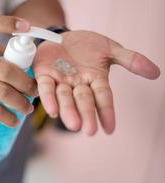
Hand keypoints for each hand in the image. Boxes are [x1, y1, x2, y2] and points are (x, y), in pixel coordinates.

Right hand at [0, 14, 36, 126]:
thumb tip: (28, 62)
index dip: (8, 23)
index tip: (26, 27)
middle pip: (7, 71)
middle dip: (26, 84)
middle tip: (35, 91)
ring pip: (3, 92)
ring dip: (21, 103)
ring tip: (28, 108)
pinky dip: (7, 117)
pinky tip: (14, 120)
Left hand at [34, 30, 159, 134]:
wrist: (62, 35)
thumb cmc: (87, 45)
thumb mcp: (110, 49)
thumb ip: (129, 59)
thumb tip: (155, 73)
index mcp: (95, 79)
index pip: (103, 98)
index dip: (106, 112)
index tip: (109, 129)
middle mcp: (77, 84)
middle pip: (83, 101)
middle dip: (86, 115)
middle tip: (88, 130)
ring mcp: (60, 80)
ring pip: (64, 97)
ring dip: (68, 111)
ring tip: (73, 124)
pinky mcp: (44, 74)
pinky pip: (45, 88)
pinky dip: (48, 98)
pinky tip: (52, 110)